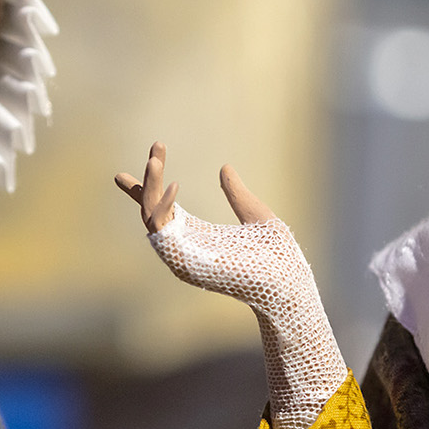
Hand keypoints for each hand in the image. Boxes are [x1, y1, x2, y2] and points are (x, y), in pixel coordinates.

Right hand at [118, 143, 345, 428]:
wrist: (286, 280)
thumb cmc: (276, 255)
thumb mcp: (254, 213)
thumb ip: (236, 192)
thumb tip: (225, 167)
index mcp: (199, 235)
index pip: (163, 208)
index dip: (147, 187)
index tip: (142, 161)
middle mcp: (185, 246)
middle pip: (151, 210)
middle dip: (148, 180)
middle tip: (155, 148)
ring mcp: (182, 255)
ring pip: (150, 217)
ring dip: (150, 188)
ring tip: (155, 159)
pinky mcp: (184, 262)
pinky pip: (162, 232)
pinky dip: (163, 208)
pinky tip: (174, 185)